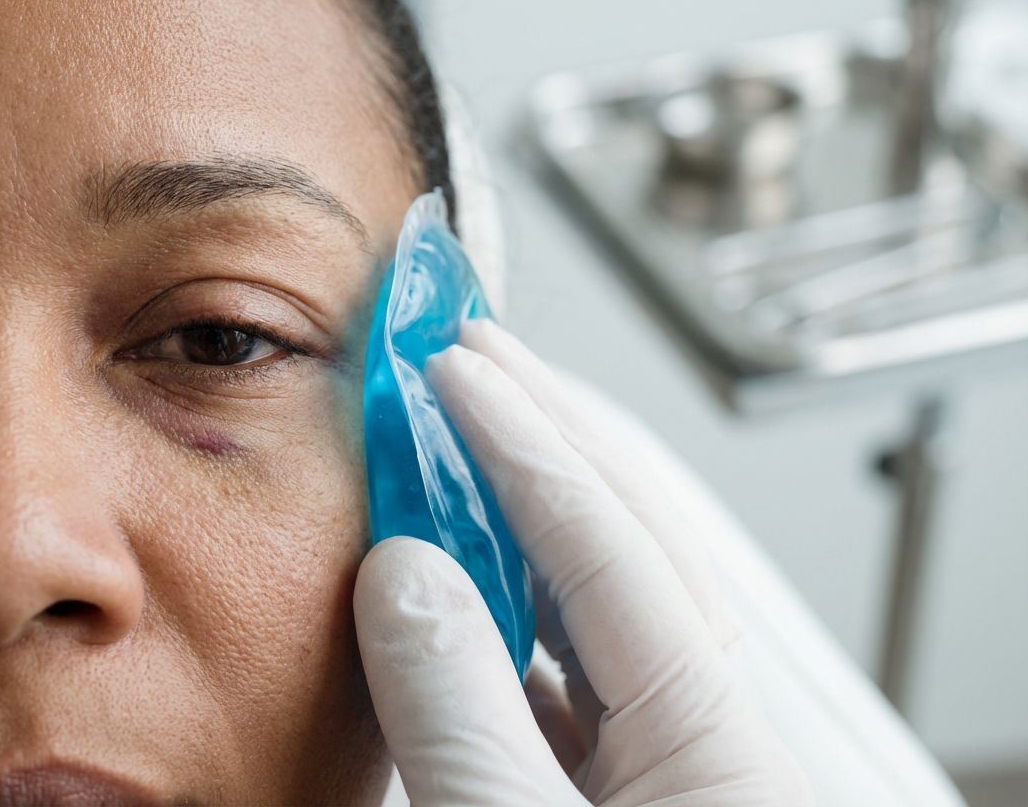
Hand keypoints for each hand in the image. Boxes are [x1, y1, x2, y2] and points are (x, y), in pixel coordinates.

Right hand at [354, 320, 813, 805]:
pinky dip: (513, 606)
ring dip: (531, 509)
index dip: (519, 442)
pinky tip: (468, 579)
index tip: (450, 371)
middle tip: (476, 353)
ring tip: (468, 438)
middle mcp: (705, 734)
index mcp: (710, 739)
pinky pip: (569, 669)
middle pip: (631, 540)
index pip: (606, 542)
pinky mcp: (621, 796)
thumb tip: (404, 573)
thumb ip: (460, 712)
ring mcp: (667, 762)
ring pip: (602, 601)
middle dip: (550, 431)